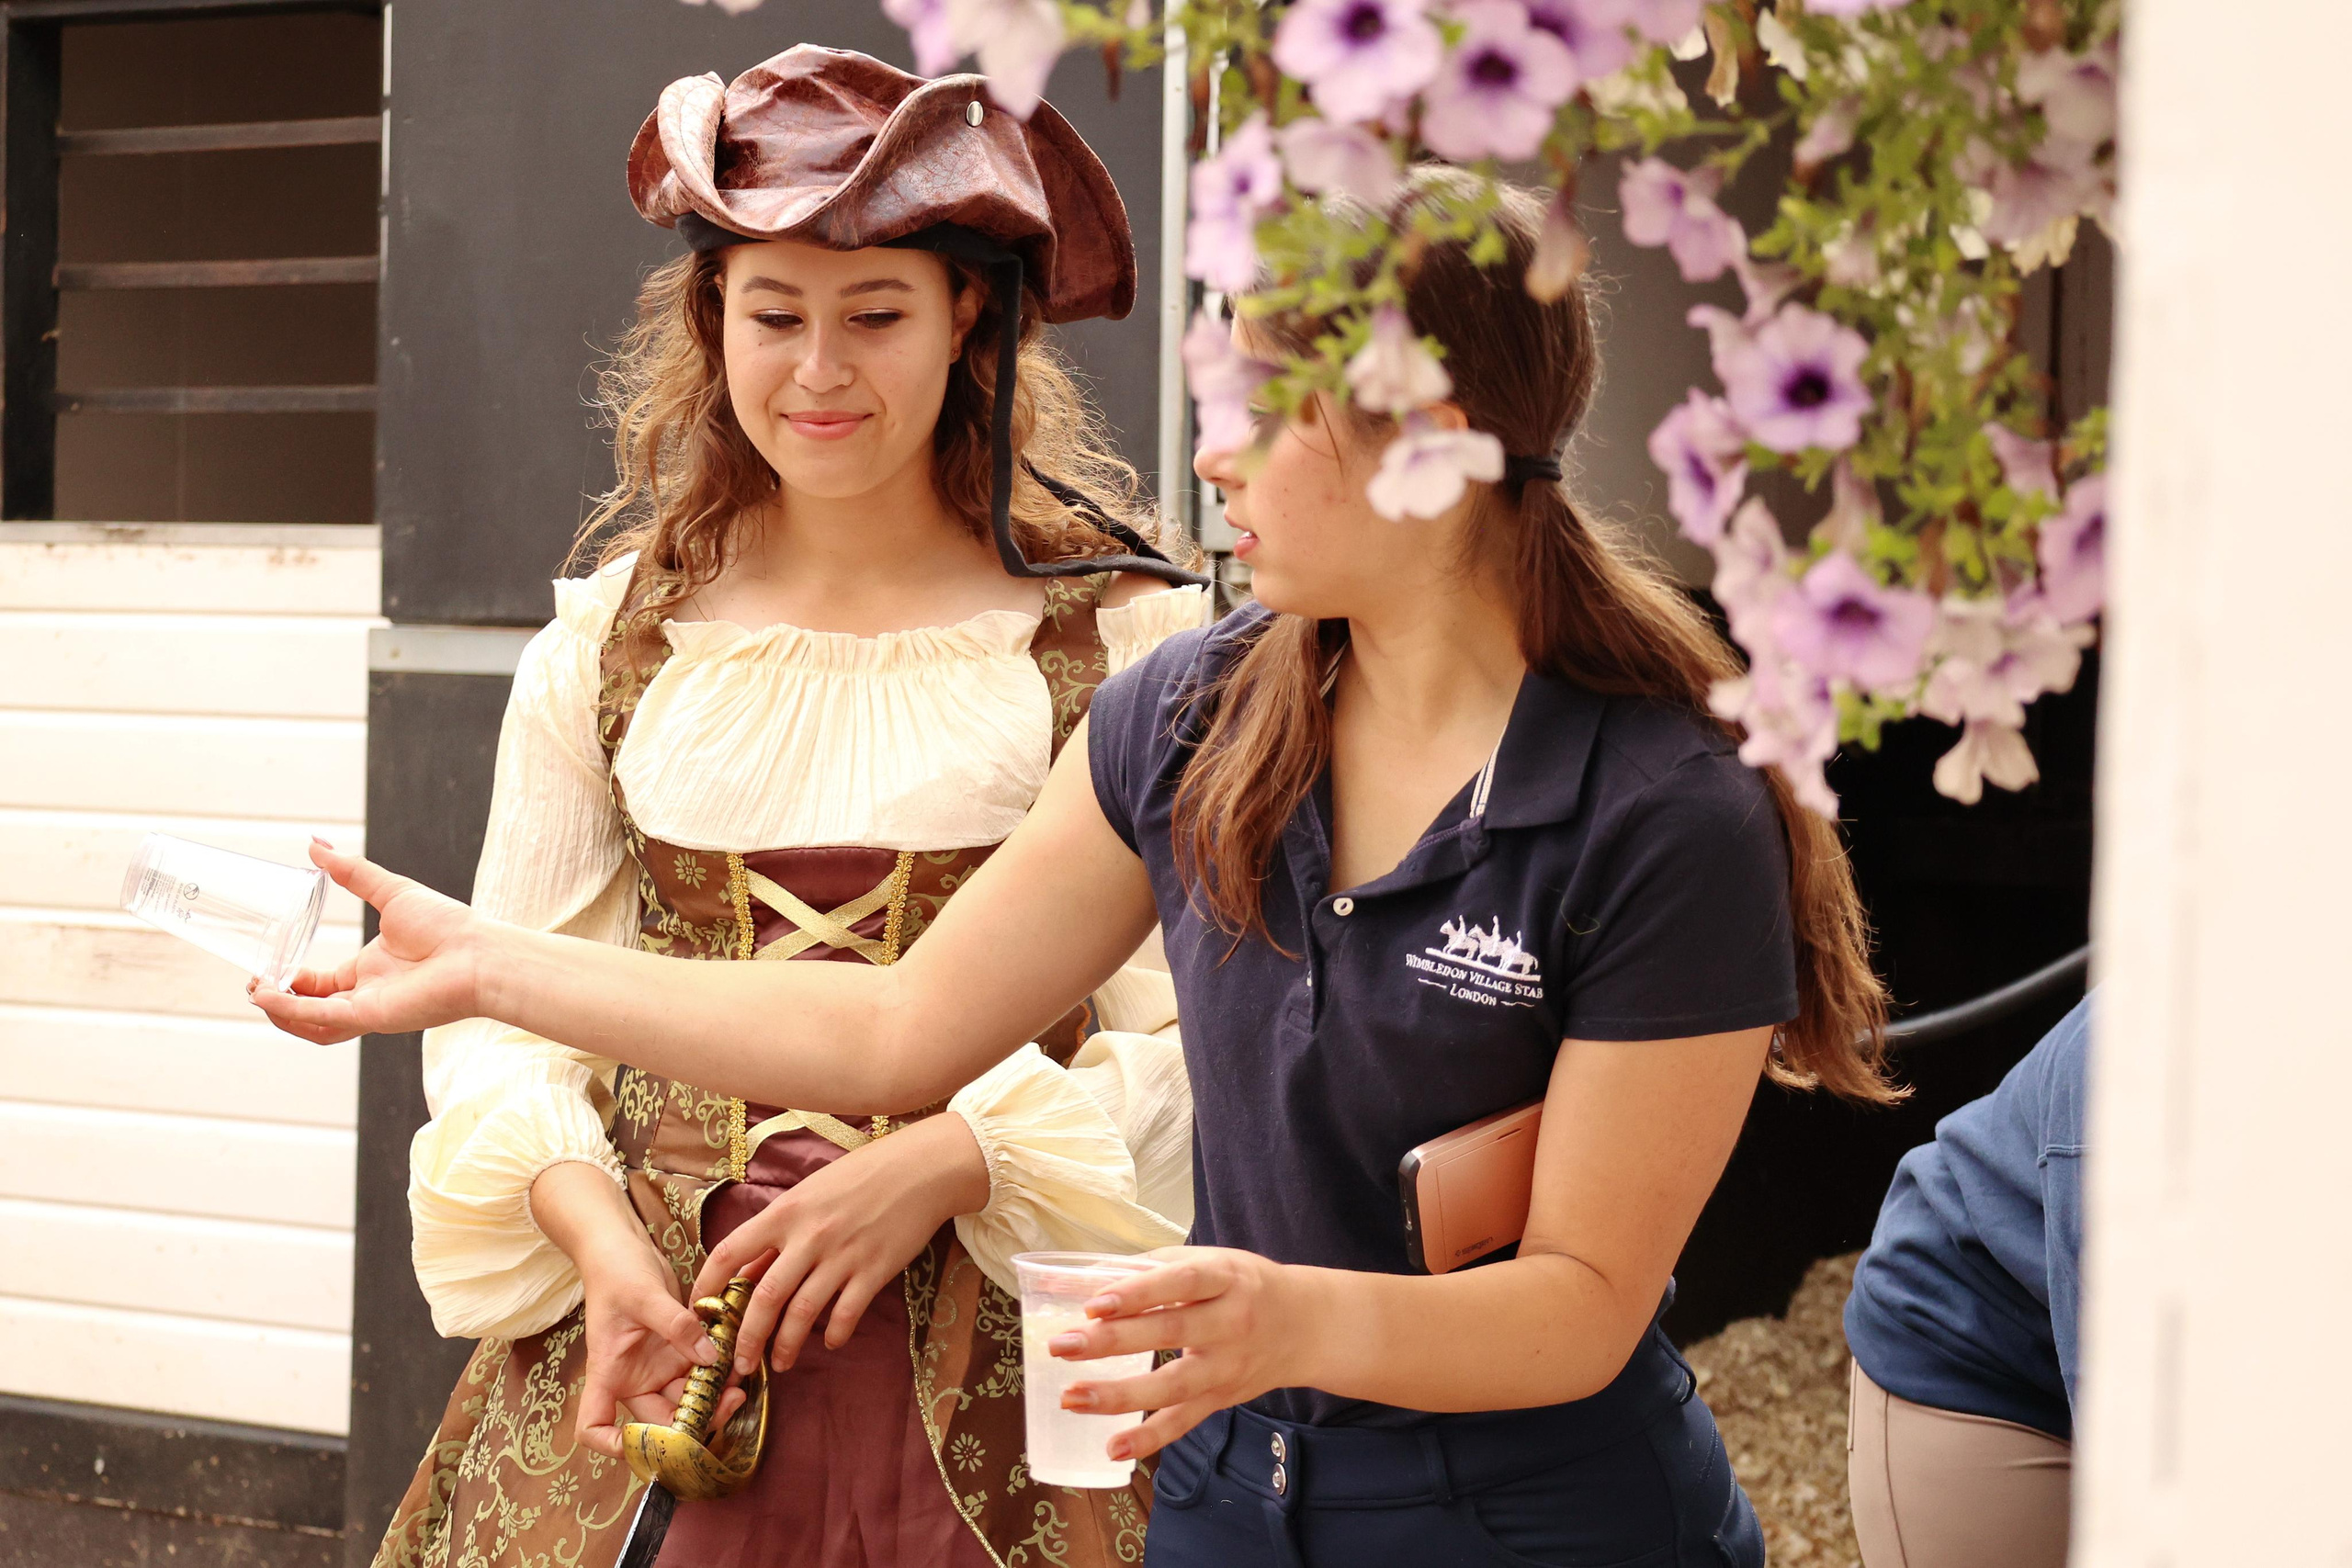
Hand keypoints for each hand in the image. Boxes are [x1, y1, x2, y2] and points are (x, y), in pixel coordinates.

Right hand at [248, 841, 487, 1042]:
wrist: (479, 950)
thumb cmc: (448, 924)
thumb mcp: (390, 891)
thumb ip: (351, 871)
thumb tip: (316, 844)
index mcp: (368, 971)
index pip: (317, 985)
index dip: (288, 981)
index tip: (264, 970)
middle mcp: (365, 994)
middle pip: (308, 1009)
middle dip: (277, 1001)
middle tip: (253, 984)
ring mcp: (368, 1010)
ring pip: (313, 1025)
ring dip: (282, 1013)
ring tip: (257, 993)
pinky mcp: (373, 1017)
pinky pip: (325, 1020)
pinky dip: (297, 1012)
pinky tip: (272, 997)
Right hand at [574, 1236, 742, 1458]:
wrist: (622, 1247)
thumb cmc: (616, 1272)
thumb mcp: (644, 1295)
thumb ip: (676, 1326)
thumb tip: (709, 1356)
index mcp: (609, 1373)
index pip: (595, 1426)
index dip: (614, 1445)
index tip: (648, 1444)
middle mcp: (633, 1379)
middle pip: (658, 1421)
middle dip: (692, 1422)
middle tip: (728, 1402)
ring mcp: (657, 1367)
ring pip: (686, 1400)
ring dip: (712, 1398)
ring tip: (739, 1383)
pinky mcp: (678, 1351)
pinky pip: (701, 1373)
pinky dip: (718, 1374)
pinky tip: (739, 1364)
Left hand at [693, 1111, 990, 1375]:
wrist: (921, 1168)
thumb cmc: (863, 1174)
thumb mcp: (811, 1191)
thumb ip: (780, 1230)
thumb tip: (751, 1267)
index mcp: (785, 1212)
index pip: (730, 1252)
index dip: (707, 1285)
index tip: (700, 1310)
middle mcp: (808, 1236)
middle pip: (764, 1298)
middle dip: (746, 1338)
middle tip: (739, 1363)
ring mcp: (842, 1255)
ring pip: (802, 1313)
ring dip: (786, 1346)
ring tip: (780, 1364)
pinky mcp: (874, 1270)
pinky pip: (846, 1313)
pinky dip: (834, 1334)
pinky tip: (830, 1342)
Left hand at [1048, 1247, 1320, 1461]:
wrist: (1305, 1325)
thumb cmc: (1244, 1285)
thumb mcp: (1211, 1262)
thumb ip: (1154, 1269)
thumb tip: (1084, 1276)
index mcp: (1225, 1279)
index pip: (1180, 1283)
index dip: (1138, 1292)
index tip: (1094, 1303)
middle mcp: (1229, 1323)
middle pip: (1168, 1332)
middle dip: (1111, 1341)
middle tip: (1062, 1345)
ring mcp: (1226, 1366)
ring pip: (1172, 1386)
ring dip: (1118, 1395)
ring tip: (1071, 1397)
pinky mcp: (1221, 1398)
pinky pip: (1183, 1422)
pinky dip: (1149, 1439)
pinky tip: (1113, 1447)